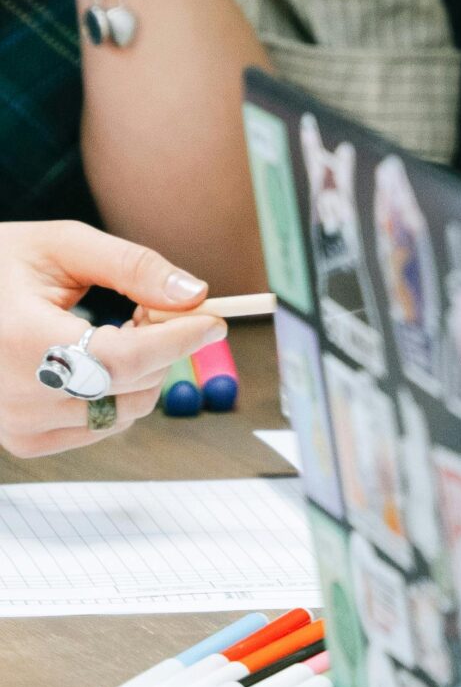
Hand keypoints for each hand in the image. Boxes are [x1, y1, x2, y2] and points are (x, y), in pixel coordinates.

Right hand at [0, 221, 227, 457]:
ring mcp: (15, 426)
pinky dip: (118, 394)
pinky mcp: (23, 441)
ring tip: (120, 326)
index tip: (214, 319)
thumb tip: (195, 293)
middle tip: (152, 307)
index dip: (175, 341)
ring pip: (121, 414)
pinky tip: (100, 357)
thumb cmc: (2, 263)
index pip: (119, 359)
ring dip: (142, 372)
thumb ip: (132, 266)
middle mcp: (13, 396)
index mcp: (18, 340)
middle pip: (127, 389)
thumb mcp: (63, 245)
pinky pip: (100, 427)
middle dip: (162, 347)